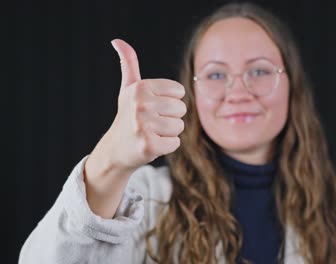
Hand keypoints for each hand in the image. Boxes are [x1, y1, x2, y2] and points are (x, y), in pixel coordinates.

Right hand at [97, 39, 185, 172]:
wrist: (115, 150)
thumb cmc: (127, 116)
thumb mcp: (128, 89)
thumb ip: (129, 64)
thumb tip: (118, 41)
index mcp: (140, 87)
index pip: (180, 92)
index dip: (170, 102)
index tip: (153, 107)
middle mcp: (140, 104)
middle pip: (181, 109)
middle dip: (170, 118)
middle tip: (151, 123)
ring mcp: (143, 126)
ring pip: (179, 127)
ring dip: (168, 133)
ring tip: (151, 133)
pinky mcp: (149, 145)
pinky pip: (175, 143)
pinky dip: (166, 146)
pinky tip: (151, 144)